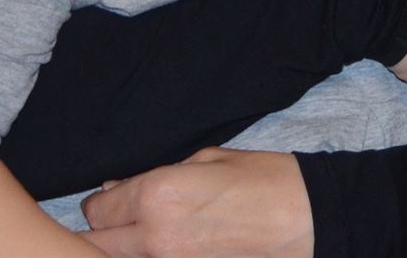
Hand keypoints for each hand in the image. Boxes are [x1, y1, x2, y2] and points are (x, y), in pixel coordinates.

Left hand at [81, 148, 311, 257]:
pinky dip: (152, 257)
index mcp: (158, 193)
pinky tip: (170, 246)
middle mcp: (155, 235)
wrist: (309, 220)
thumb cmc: (266, 181)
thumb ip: (157, 175)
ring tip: (145, 234)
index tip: (114, 199)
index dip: (104, 202)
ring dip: (123, 249)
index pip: (97, 209)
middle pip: (98, 243)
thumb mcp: (210, 159)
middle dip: (104, 231)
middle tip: (122, 221)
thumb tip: (118, 190)